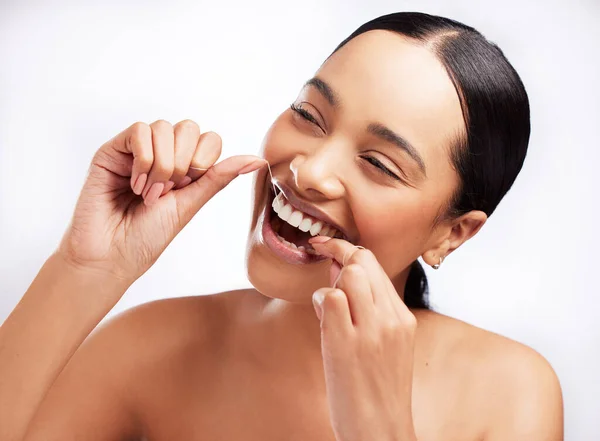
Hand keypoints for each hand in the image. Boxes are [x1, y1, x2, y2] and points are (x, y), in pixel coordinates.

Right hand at [56, 120, 265, 283]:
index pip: (209, 139)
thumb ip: (219, 177)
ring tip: (149, 193)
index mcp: (184, 167)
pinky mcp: (112, 151)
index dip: (203, 162)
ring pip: (163, 128)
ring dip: (162, 166)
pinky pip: (139, 131)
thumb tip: (258, 160)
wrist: (112, 256)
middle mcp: (162, 154)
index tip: (187, 189)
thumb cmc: (148, 236)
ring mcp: (136, 151)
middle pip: (189, 128)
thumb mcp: (191, 204)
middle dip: (183, 164)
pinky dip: (143, 160)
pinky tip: (134, 185)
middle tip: (166, 192)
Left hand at [308, 235, 418, 440]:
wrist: (380, 431)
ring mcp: (370, 329)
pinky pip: (330, 298)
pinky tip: (322, 319)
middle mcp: (391, 318)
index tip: (330, 249)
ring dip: (332, 281)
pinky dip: (321, 301)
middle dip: (338, 254)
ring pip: (349, 273)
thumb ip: (368, 310)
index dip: (349, 252)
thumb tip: (338, 276)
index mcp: (402, 318)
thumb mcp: (386, 346)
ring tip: (329, 306)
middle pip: (363, 260)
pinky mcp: (346, 342)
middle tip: (323, 264)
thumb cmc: (376, 390)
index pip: (376, 265)